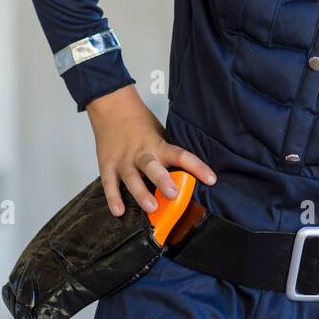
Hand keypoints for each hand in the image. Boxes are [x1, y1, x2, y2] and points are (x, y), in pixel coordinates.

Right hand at [85, 85, 216, 215]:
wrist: (112, 106)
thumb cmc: (139, 122)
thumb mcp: (159, 133)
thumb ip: (168, 152)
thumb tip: (190, 173)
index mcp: (158, 145)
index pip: (181, 155)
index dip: (197, 167)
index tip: (211, 179)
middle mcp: (142, 153)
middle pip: (153, 167)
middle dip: (163, 181)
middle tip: (173, 194)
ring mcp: (123, 160)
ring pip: (132, 178)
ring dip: (141, 193)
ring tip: (151, 207)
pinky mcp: (107, 166)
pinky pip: (109, 184)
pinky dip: (113, 198)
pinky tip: (118, 211)